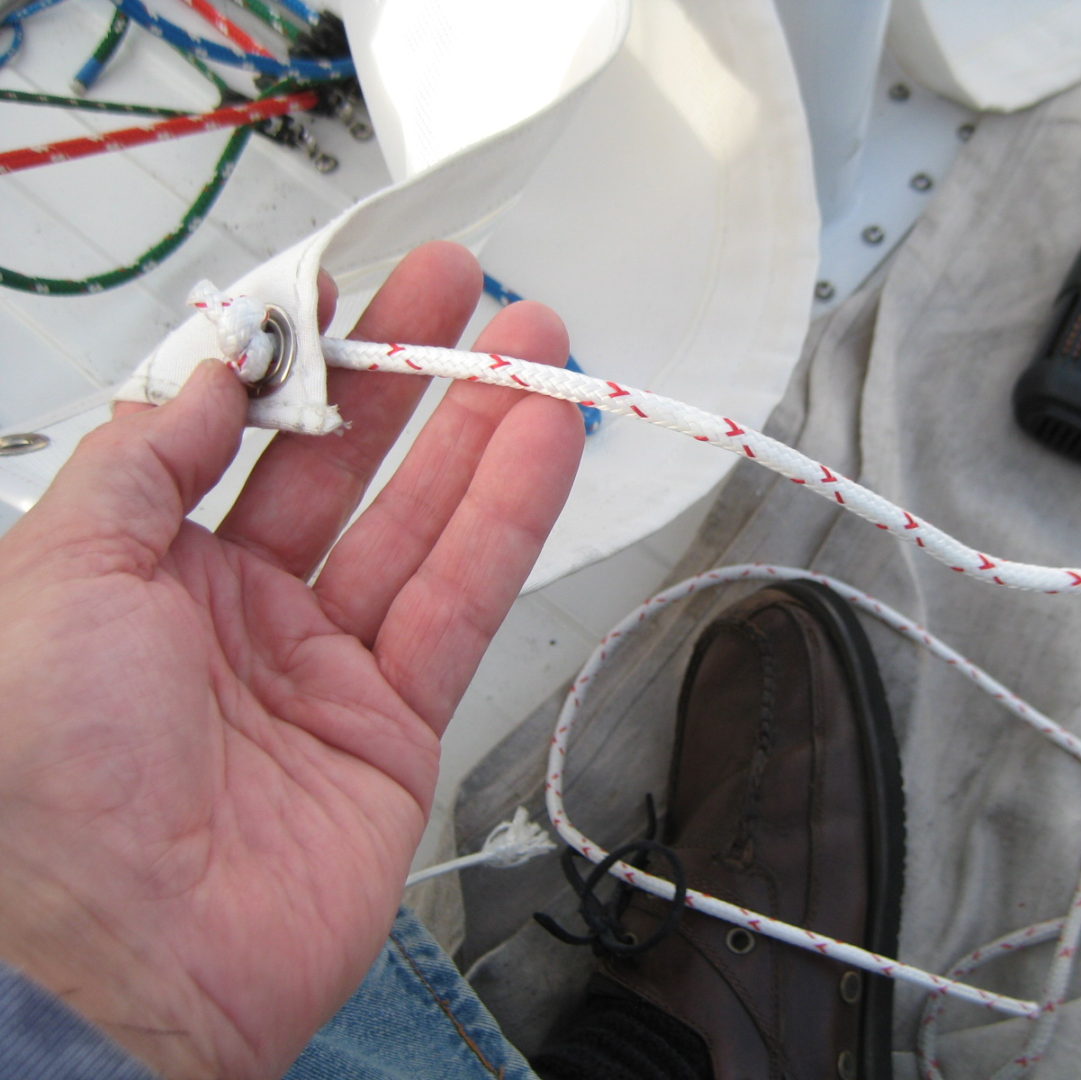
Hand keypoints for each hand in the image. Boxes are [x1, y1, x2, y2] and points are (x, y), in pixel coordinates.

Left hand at [0, 243, 583, 1078]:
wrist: (111, 958)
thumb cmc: (44, 772)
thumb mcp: (57, 574)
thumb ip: (145, 458)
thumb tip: (210, 371)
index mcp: (144, 574)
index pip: (241, 438)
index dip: (297, 360)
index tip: (346, 287)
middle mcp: (237, 614)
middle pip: (345, 469)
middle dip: (407, 374)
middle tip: (467, 292)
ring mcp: (323, 671)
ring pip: (420, 525)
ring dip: (482, 431)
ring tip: (537, 345)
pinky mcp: (395, 728)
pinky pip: (461, 603)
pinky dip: (508, 518)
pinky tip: (546, 440)